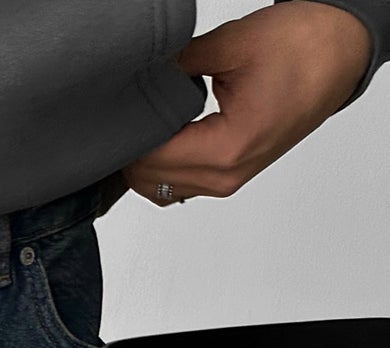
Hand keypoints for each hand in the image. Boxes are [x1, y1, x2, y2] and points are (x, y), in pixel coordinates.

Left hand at [122, 1, 373, 204]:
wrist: (338, 52)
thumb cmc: (301, 47)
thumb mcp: (230, 45)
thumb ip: (177, 65)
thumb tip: (141, 77)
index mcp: (227, 150)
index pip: (151, 161)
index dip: (130, 136)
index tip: (123, 110)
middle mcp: (226, 176)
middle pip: (150, 182)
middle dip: (134, 150)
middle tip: (133, 112)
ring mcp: (229, 181)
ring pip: (162, 189)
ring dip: (147, 161)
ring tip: (150, 121)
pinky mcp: (232, 175)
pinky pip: (183, 184)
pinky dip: (166, 165)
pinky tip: (165, 134)